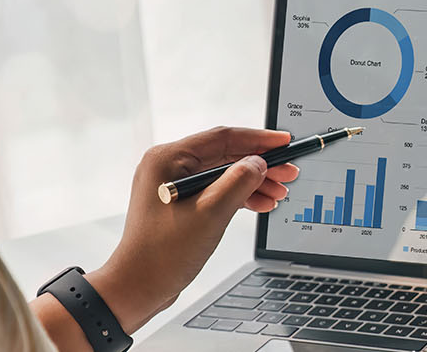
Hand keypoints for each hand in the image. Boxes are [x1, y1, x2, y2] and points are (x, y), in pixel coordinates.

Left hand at [93, 127, 298, 330]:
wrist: (138, 287)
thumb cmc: (162, 254)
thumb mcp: (210, 214)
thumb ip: (238, 182)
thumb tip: (258, 163)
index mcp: (167, 160)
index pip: (222, 138)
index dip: (259, 139)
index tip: (285, 142)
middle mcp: (168, 167)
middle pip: (225, 155)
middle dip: (260, 165)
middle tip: (288, 173)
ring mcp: (173, 185)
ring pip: (223, 174)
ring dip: (253, 183)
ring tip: (278, 193)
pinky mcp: (180, 203)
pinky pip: (215, 190)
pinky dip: (239, 196)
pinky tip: (260, 204)